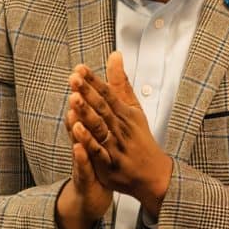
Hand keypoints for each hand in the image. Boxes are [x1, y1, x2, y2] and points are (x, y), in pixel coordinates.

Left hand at [68, 51, 172, 217]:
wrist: (154, 174)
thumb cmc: (140, 139)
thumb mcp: (134, 109)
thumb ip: (121, 83)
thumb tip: (115, 54)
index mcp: (125, 113)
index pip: (108, 93)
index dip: (93, 81)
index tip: (80, 68)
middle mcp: (121, 127)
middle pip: (103, 107)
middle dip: (88, 92)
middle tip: (74, 77)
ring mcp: (116, 145)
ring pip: (100, 127)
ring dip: (87, 113)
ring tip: (74, 98)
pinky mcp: (110, 163)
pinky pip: (98, 151)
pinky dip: (88, 140)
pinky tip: (76, 130)